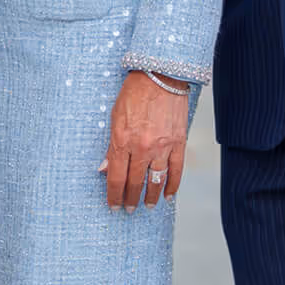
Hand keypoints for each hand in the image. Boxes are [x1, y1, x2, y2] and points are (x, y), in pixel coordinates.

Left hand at [99, 71, 187, 211]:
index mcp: (122, 141)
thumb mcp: (114, 117)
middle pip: (135, 183)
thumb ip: (111, 146)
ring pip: (156, 181)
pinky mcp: (178, 142)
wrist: (160, 75)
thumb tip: (105, 169)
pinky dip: (173, 185)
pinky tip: (169, 195)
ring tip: (148, 206)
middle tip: (128, 209)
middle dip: (130, 199)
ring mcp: (162, 146)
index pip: (116, 178)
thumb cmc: (134, 92)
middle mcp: (142, 147)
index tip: (113, 205)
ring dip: (151, 197)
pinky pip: (176, 170)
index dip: (114, 195)